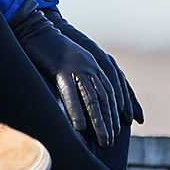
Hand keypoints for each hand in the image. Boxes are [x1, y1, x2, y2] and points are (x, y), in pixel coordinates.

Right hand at [10, 2, 140, 146]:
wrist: (35, 29)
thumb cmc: (48, 47)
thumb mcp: (69, 63)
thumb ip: (79, 77)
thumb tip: (83, 95)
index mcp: (94, 63)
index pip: (115, 87)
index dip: (126, 104)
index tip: (133, 121)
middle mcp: (91, 64)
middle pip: (108, 96)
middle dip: (113, 120)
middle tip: (113, 140)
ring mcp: (79, 66)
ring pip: (94, 98)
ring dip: (100, 122)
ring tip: (104, 140)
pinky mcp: (62, 68)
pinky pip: (71, 93)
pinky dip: (76, 111)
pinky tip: (79, 128)